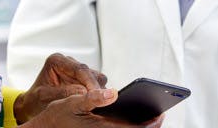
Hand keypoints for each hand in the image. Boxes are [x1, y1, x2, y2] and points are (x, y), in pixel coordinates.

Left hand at [14, 53, 108, 122]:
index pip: (79, 69)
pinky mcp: (82, 80)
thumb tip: (83, 92)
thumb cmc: (35, 100)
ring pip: (96, 77)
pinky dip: (95, 93)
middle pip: (90, 72)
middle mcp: (68, 63)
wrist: (33, 105)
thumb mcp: (45, 97)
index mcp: (56, 60)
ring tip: (94, 103)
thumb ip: (63, 92)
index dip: (90, 81)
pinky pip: (95, 85)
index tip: (96, 93)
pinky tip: (92, 102)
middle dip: (95, 87)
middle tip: (99, 100)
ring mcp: (76, 71)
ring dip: (96, 90)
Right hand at [20, 89, 163, 127]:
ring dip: (138, 126)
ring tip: (149, 113)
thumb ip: (93, 97)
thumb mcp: (72, 102)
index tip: (161, 114)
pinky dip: (127, 125)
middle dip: (148, 125)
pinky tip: (131, 116)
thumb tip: (114, 92)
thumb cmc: (56, 116)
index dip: (151, 124)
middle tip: (159, 113)